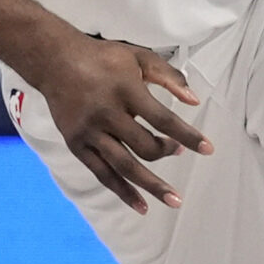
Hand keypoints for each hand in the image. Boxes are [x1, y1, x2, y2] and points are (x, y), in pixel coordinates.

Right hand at [26, 34, 212, 213]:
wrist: (55, 62)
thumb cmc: (102, 58)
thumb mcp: (139, 57)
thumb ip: (169, 77)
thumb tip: (195, 101)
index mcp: (125, 90)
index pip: (163, 119)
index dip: (188, 136)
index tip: (208, 149)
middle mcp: (106, 113)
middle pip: (145, 146)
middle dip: (167, 152)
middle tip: (177, 150)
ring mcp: (90, 132)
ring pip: (125, 166)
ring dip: (152, 186)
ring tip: (174, 200)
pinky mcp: (76, 144)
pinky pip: (102, 174)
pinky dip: (123, 192)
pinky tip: (142, 206)